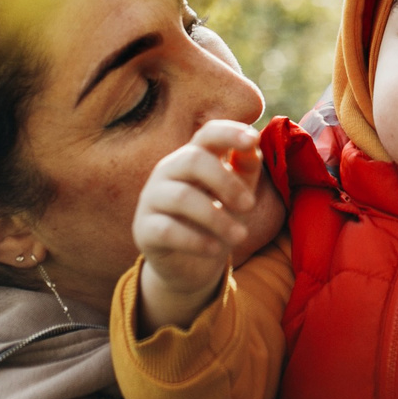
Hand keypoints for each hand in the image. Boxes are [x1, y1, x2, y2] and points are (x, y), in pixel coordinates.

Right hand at [133, 120, 283, 333]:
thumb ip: (246, 168)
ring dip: (217, 218)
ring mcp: (151, 198)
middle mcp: (167, 171)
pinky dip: (196, 240)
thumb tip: (253, 144)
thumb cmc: (215, 221)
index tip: (253, 139)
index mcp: (193, 157)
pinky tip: (216, 249)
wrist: (190, 265)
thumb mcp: (236, 194)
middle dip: (226, 182)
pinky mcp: (143, 229)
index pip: (207, 134)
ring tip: (240, 236)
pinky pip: (168, 230)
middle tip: (250, 206)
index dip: (229, 133)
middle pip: (193, 160)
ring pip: (181, 197)